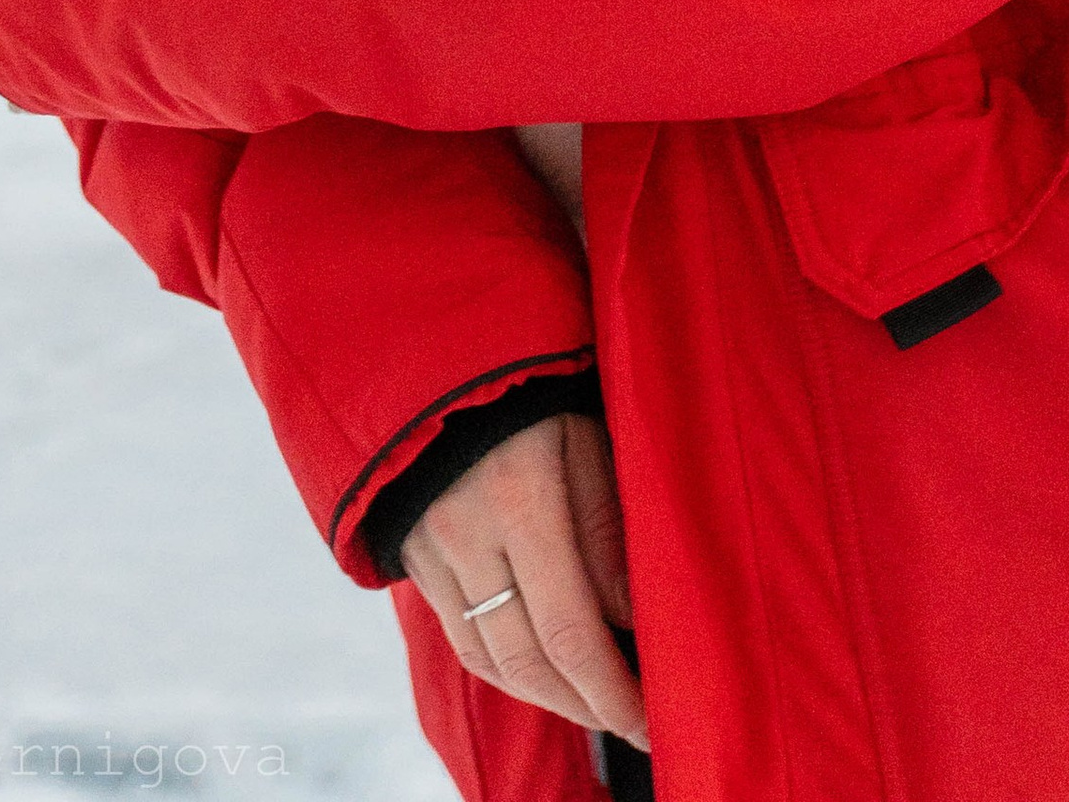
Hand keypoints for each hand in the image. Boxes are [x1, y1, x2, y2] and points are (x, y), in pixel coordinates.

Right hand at [399, 410, 647, 750]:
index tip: (654, 719)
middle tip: (633, 721)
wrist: (436, 348)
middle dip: (587, 706)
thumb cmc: (530, 382)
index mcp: (517, 498)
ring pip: (490, 660)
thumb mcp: (585, 432)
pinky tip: (543, 669)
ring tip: (595, 703)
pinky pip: (461, 638)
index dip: (613, 690)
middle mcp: (464, 536)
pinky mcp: (413, 559)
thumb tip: (632, 620)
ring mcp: (430, 552)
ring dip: (547, 695)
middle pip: (527, 662)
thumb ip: (607, 528)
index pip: (570, 631)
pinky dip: (506, 668)